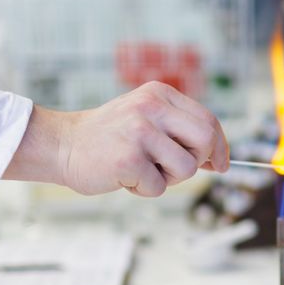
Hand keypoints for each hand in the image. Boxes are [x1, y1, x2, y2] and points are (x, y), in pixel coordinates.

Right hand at [5, 81, 228, 196]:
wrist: (62, 145)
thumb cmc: (108, 138)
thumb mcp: (145, 119)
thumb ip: (178, 130)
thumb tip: (218, 157)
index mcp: (158, 94)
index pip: (208, 120)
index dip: (220, 146)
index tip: (221, 164)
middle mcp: (151, 108)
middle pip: (205, 140)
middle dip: (198, 162)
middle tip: (174, 169)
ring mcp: (140, 132)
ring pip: (186, 168)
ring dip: (168, 179)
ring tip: (142, 170)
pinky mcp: (129, 159)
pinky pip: (159, 186)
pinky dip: (144, 190)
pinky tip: (124, 178)